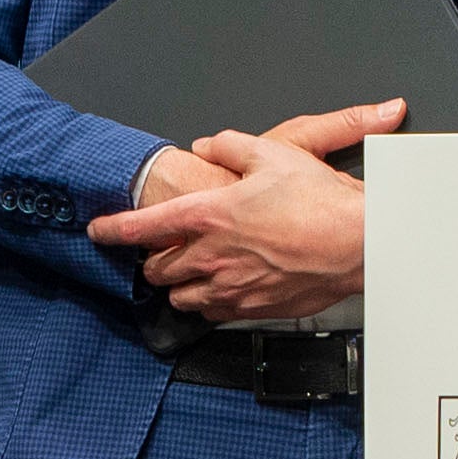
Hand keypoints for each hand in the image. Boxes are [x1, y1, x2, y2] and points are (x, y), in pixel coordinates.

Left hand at [84, 98, 403, 322]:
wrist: (359, 243)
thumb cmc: (320, 200)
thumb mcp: (273, 152)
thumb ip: (231, 145)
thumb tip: (208, 144)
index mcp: (208, 215)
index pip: (142, 227)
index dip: (113, 229)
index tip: (98, 231)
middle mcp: (212, 256)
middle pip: (158, 269)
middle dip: (152, 260)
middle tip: (161, 250)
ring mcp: (231, 287)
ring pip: (182, 297)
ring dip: (178, 285)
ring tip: (188, 273)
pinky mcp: (254, 309)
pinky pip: (214, 314)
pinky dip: (209, 303)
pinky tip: (221, 290)